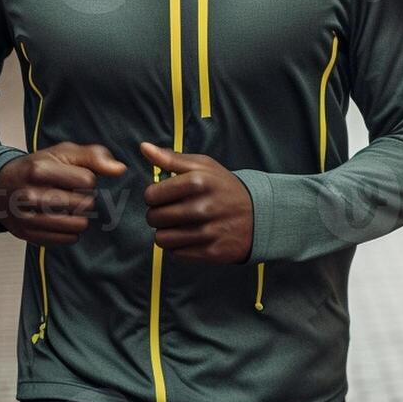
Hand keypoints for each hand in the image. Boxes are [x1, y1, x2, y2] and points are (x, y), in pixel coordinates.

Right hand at [0, 142, 126, 245]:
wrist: (0, 187)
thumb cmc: (38, 167)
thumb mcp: (63, 153)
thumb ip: (94, 156)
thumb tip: (120, 169)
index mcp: (39, 170)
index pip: (87, 180)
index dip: (88, 179)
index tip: (75, 178)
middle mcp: (29, 196)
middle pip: (84, 204)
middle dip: (85, 198)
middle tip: (70, 193)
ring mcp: (27, 218)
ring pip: (78, 225)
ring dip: (80, 216)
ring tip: (68, 207)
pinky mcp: (29, 236)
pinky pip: (68, 239)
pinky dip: (70, 231)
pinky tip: (60, 219)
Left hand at [141, 142, 253, 263]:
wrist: (258, 214)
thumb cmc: (224, 188)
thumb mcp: (203, 166)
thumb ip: (171, 158)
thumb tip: (144, 148)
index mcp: (198, 181)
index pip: (151, 195)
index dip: (154, 196)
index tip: (164, 196)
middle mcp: (203, 207)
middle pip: (154, 218)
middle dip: (158, 215)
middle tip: (172, 211)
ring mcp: (208, 231)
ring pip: (162, 239)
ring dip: (167, 232)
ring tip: (180, 225)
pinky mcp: (211, 252)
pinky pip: (176, 254)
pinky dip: (179, 246)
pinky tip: (192, 236)